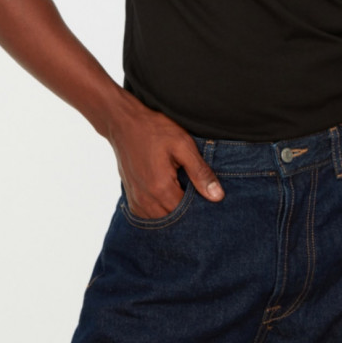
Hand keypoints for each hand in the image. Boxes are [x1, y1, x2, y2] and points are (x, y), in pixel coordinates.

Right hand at [106, 91, 224, 218]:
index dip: (200, 207)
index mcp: (161, 188)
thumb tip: (217, 197)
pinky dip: (160, 210)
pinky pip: (148, 215)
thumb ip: (200, 172)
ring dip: (173, 211)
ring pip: (161, 220)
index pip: (187, 213)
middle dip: (187, 211)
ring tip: (182, 191)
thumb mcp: (183, 145)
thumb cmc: (155, 129)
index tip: (207, 195)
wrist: (124, 122)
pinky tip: (168, 195)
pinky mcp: (131, 197)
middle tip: (196, 191)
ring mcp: (136, 200)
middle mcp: (146, 199)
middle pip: (174, 219)